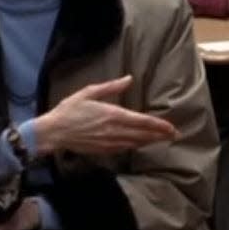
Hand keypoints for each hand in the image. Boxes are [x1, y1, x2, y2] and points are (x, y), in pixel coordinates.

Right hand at [34, 75, 177, 155]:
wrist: (54, 132)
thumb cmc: (70, 109)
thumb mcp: (89, 92)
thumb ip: (111, 87)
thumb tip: (129, 79)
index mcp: (113, 115)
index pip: (142, 122)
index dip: (159, 125)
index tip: (171, 127)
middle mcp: (114, 131)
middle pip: (143, 135)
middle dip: (160, 135)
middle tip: (174, 134)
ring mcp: (109, 143)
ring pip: (135, 143)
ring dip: (150, 142)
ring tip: (162, 139)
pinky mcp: (103, 150)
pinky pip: (124, 149)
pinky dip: (136, 146)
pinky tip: (141, 144)